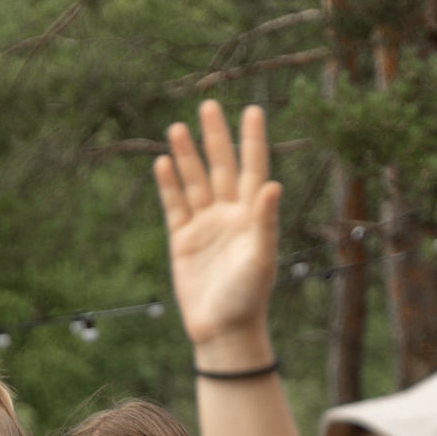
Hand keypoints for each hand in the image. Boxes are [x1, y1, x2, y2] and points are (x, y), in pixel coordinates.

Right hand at [153, 101, 281, 355]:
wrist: (222, 330)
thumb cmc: (248, 298)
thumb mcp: (261, 259)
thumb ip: (266, 222)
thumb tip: (273, 185)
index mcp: (253, 216)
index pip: (254, 169)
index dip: (252, 140)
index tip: (252, 110)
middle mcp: (229, 215)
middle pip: (222, 168)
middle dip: (215, 138)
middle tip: (209, 105)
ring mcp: (205, 226)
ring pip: (195, 182)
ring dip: (188, 156)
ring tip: (178, 127)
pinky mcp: (183, 240)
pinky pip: (174, 206)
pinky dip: (169, 185)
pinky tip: (164, 161)